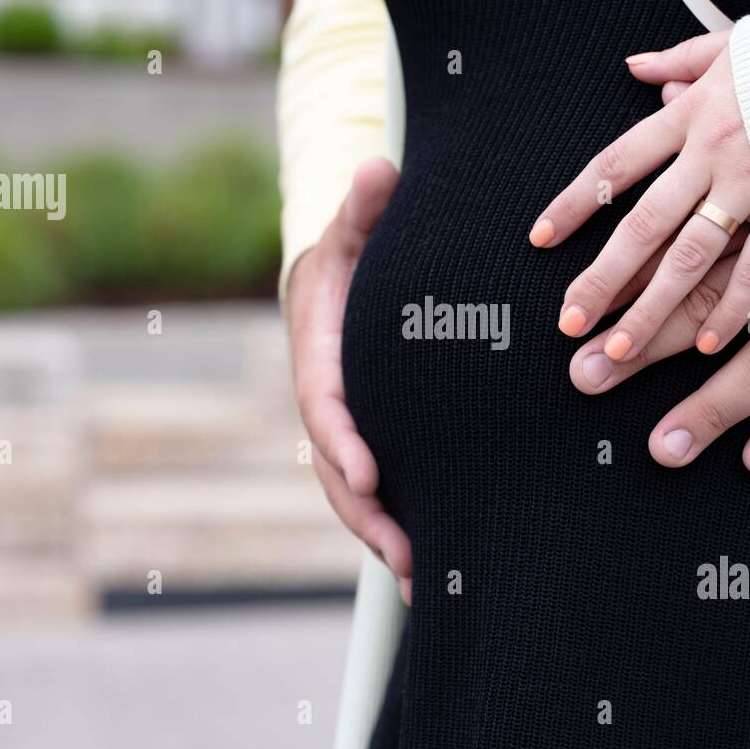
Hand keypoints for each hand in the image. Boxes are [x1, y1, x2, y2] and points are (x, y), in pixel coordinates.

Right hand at [287, 158, 411, 603]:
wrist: (338, 279)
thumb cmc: (354, 251)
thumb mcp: (356, 224)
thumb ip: (365, 205)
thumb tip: (378, 168)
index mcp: (319, 352)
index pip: (324, 402)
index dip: (343, 440)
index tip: (368, 475)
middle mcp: (326, 397)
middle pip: (334, 465)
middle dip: (366, 513)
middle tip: (406, 556)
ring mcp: (345, 423)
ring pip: (352, 489)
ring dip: (383, 535)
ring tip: (423, 580)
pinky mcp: (369, 435)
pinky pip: (376, 486)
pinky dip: (396, 522)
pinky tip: (431, 562)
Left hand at [534, 30, 749, 364]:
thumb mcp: (737, 45)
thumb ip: (682, 61)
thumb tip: (636, 67)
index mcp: (693, 113)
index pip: (615, 164)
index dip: (574, 204)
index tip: (540, 240)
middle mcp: (714, 152)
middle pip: (643, 223)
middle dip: (601, 276)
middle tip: (568, 321)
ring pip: (692, 256)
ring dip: (652, 306)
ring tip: (620, 348)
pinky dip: (734, 307)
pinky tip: (708, 346)